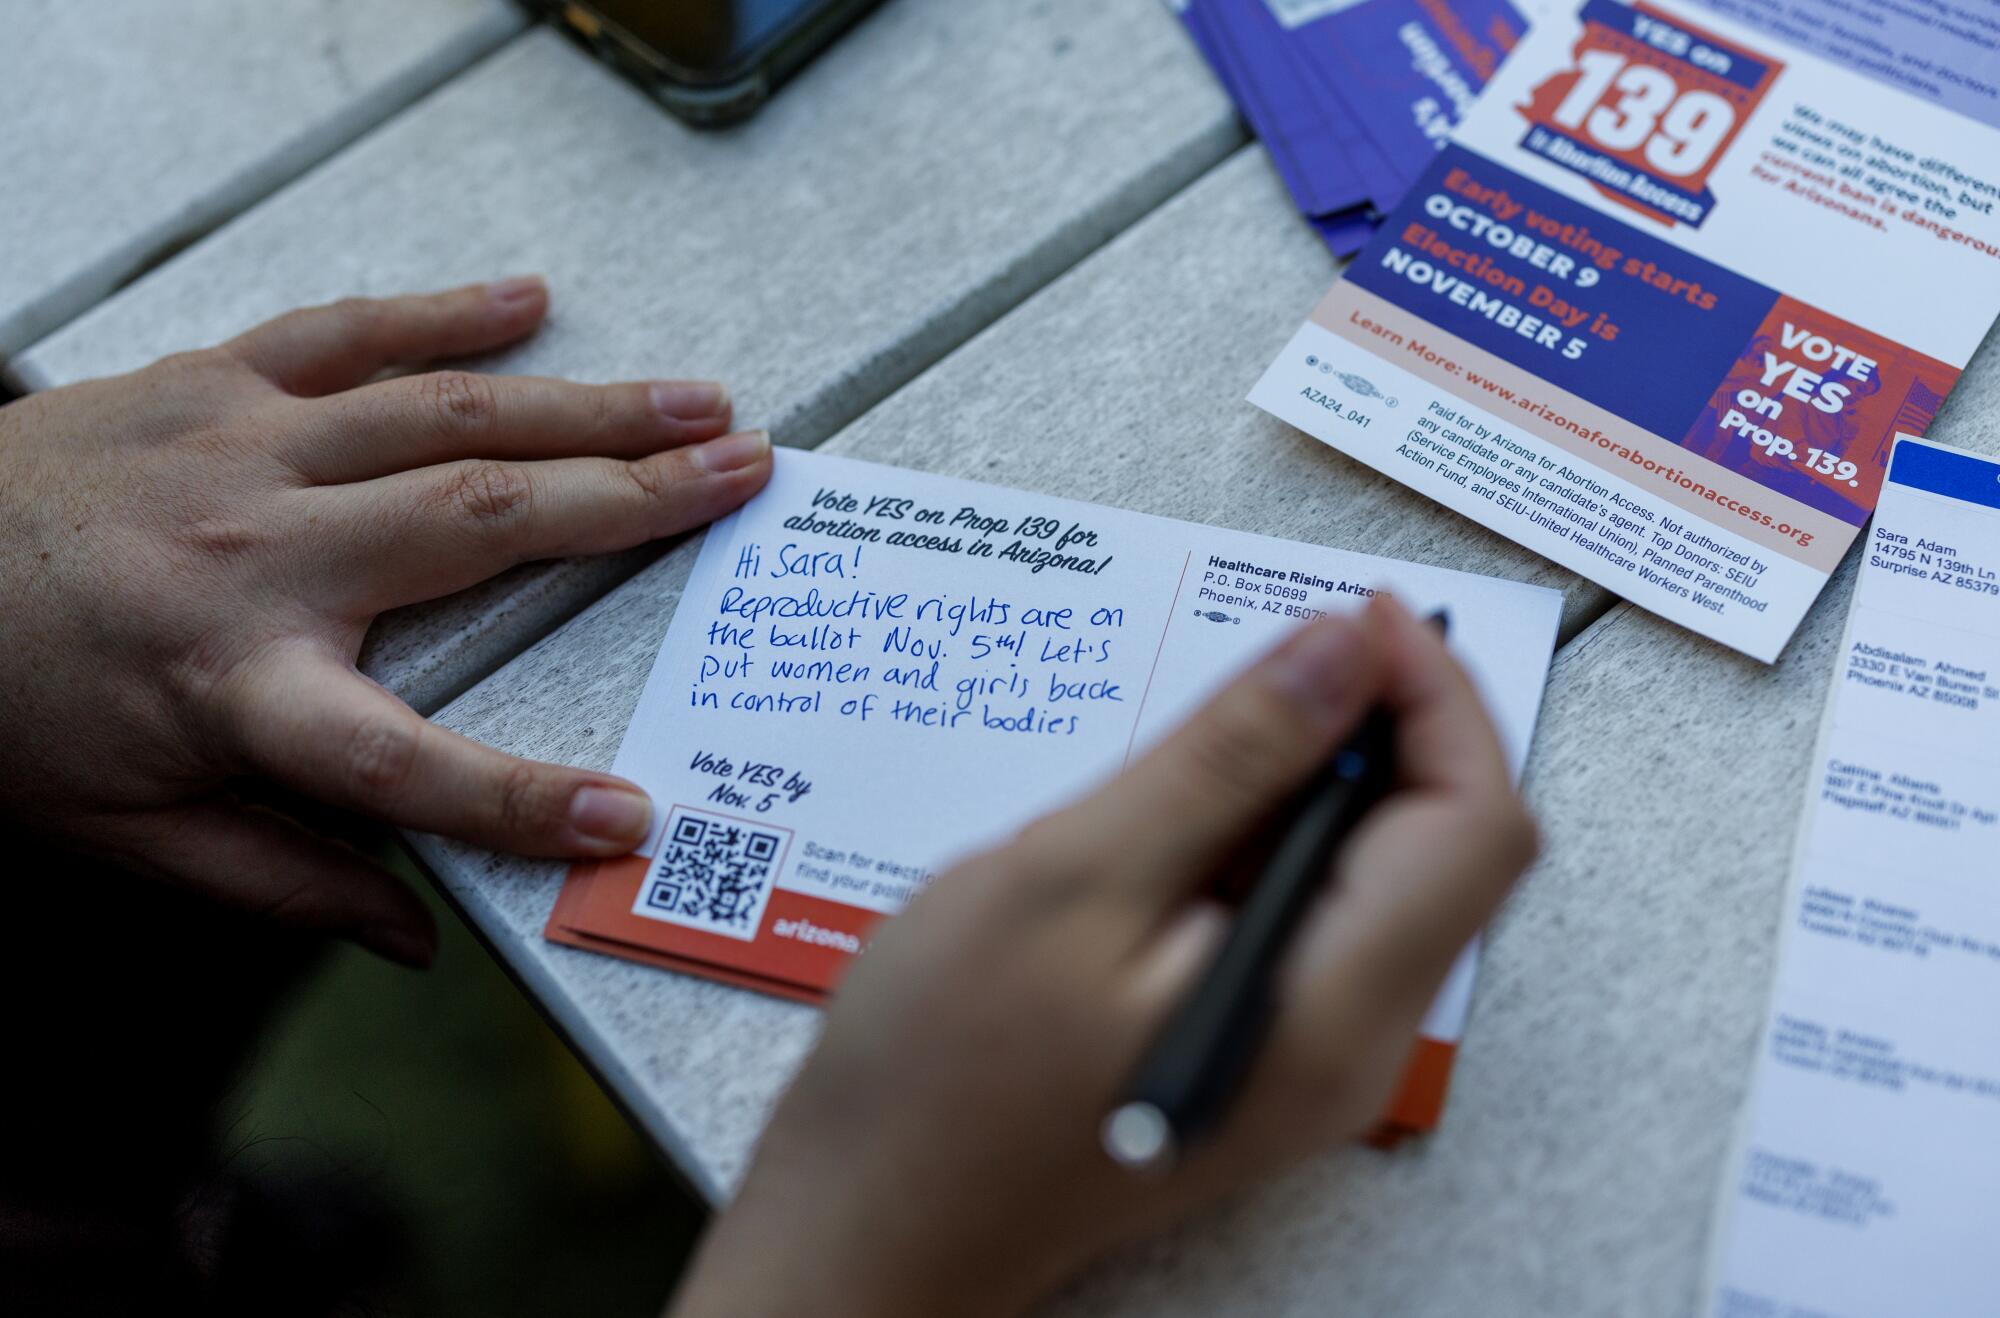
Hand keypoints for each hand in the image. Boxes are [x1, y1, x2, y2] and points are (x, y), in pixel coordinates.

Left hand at [0, 279, 771, 966]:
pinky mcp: (206, 383)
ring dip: (585, 407)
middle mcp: (252, 558)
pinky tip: (530, 302)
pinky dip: (443, 315)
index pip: (406, 769)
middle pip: (476, 528)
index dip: (524, 800)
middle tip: (744, 480)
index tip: (633, 817)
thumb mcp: (120, 835)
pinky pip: (344, 335)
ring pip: (442, 415)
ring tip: (693, 403)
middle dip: (629, 508)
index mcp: (234, 691)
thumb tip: (411, 940)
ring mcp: (236, 450)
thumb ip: (275, 883)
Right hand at [672, 595, 1537, 1317]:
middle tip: (1278, 649)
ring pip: (1379, 875)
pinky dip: (1276, 834)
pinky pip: (1314, 916)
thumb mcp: (1074, 879)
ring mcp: (1308, 1059)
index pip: (1474, 822)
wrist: (876, 1220)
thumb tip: (1339, 652)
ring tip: (1212, 725)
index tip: (1352, 613)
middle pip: (1446, 848)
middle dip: (1385, 724)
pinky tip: (1184, 811)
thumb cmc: (941, 1069)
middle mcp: (1351, 1047)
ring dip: (1321, 775)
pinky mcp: (1259, 1049)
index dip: (1436, 694)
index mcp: (1328, 1008)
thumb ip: (1224, 764)